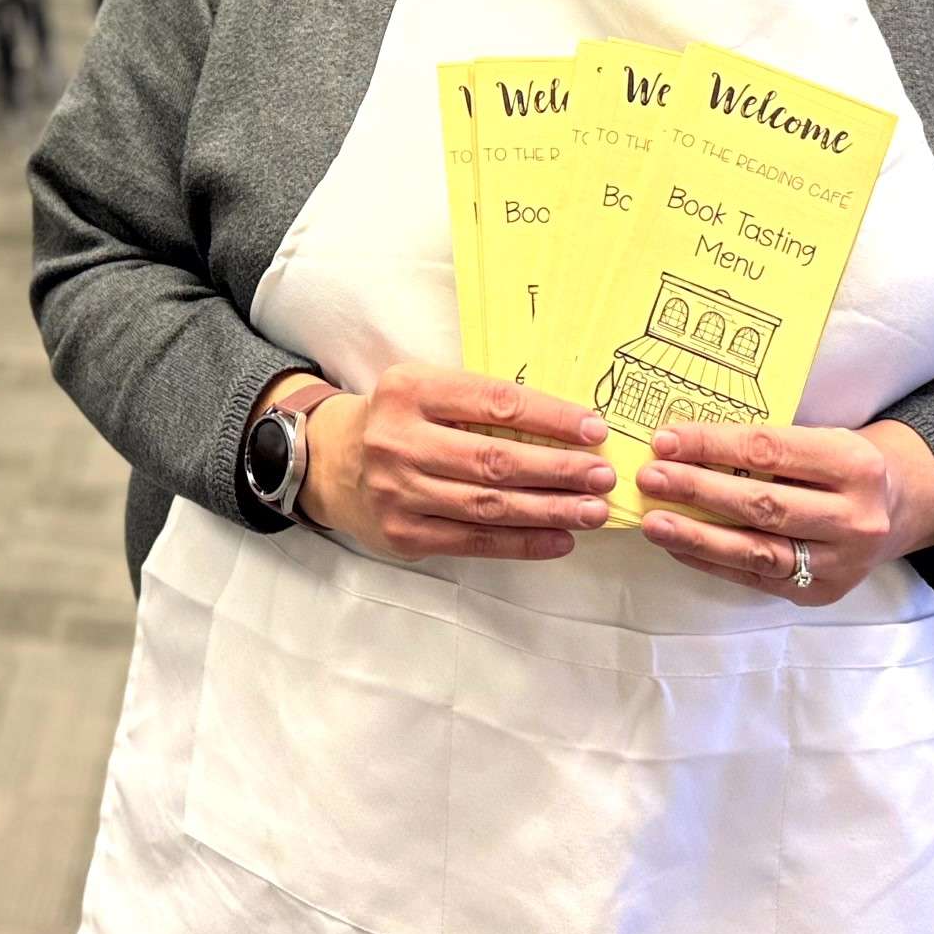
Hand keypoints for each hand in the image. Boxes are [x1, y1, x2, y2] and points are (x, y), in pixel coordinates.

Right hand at [297, 362, 616, 563]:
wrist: (331, 462)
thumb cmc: (399, 420)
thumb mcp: (425, 389)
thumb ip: (479, 402)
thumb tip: (567, 427)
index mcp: (409, 389)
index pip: (494, 402)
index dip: (550, 417)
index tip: (594, 430)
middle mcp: (398, 440)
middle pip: (494, 459)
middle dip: (558, 469)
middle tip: (603, 476)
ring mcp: (398, 492)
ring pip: (488, 505)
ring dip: (549, 510)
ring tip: (592, 510)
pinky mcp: (404, 534)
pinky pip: (474, 541)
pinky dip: (522, 543)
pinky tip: (559, 539)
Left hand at [633, 419, 933, 604]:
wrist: (894, 510)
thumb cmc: (838, 466)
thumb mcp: (819, 439)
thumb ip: (763, 446)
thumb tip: (679, 446)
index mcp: (854, 464)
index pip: (770, 451)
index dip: (713, 445)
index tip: (665, 440)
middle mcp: (855, 517)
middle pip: (763, 503)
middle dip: (698, 490)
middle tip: (650, 478)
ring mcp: (841, 562)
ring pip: (758, 550)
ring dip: (697, 536)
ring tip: (653, 522)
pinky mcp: (822, 593)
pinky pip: (756, 578)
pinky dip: (711, 561)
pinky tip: (677, 546)